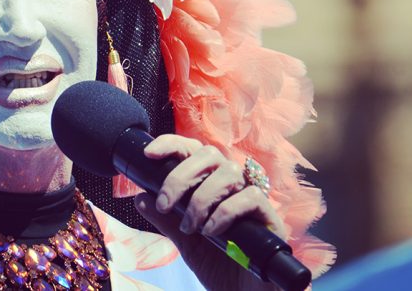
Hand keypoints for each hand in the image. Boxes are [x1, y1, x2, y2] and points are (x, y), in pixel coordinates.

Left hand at [133, 134, 285, 290]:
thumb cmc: (222, 267)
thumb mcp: (187, 243)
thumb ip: (167, 220)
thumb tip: (141, 197)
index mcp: (214, 185)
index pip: (195, 151)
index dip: (172, 144)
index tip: (149, 154)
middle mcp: (234, 186)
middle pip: (210, 155)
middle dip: (181, 175)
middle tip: (165, 204)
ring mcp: (254, 200)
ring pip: (229, 172)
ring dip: (201, 198)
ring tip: (190, 227)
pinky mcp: (271, 218)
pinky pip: (250, 197)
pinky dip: (224, 212)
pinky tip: (211, 231)